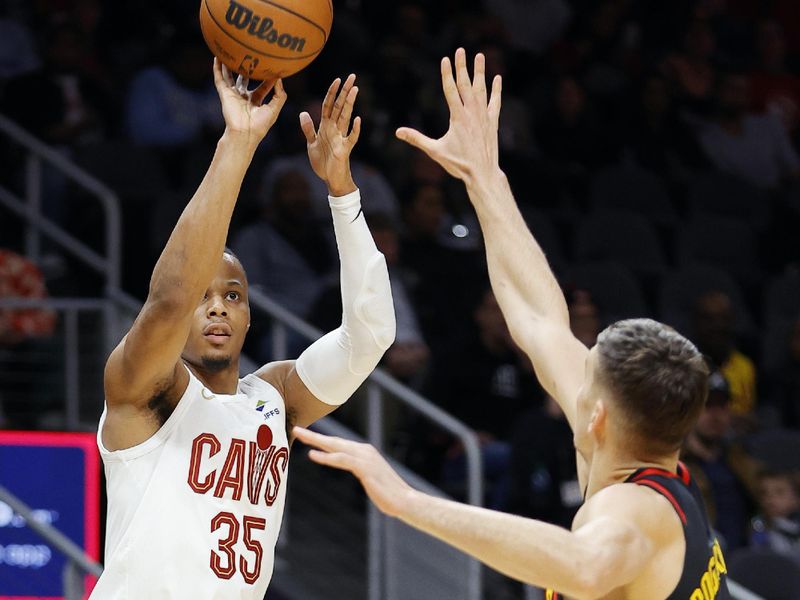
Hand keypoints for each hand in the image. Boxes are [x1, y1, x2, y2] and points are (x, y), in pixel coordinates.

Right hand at [213, 58, 285, 147]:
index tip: (273, 66)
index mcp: (256, 102)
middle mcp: (244, 98)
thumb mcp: (274, 108)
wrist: (244, 133)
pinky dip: (217, 68)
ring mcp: (233, 95)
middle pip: (245, 80)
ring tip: (231, 51)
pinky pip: (219, 79)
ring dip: (230, 66)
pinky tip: (217, 57)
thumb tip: (279, 79)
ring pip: (230, 77)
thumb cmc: (260, 125)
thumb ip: (279, 94)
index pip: (263, 86)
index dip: (268, 78)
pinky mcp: (224, 94)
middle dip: (248, 69)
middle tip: (252, 56)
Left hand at [294, 426, 412, 517]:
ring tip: (300, 435)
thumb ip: (360, 471)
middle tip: (296, 429)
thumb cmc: (388, 494)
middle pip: (334, 441)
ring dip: (316, 440)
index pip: (339, 443)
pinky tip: (313, 455)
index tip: (307, 436)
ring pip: (335, 445)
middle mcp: (364, 450)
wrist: (406, 500)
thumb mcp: (371, 478)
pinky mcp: (364, 467)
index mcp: (364, 452)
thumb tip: (351, 469)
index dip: (322, 439)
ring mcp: (365, 457)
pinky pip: (341, 460)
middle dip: (314, 435)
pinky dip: (326, 456)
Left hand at [300, 75, 360, 196]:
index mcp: (326, 126)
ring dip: (349, 104)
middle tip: (352, 76)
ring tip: (355, 90)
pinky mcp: (344, 150)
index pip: (329, 105)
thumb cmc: (323, 162)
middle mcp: (334, 129)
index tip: (338, 79)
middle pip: (339, 107)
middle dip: (345, 92)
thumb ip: (308, 129)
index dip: (332, 92)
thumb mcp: (312, 144)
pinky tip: (357, 119)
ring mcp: (340, 138)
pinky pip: (351, 138)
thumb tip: (303, 112)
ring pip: (345, 117)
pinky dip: (354, 130)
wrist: (330, 179)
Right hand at [396, 49, 501, 184]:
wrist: (482, 173)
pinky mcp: (492, 123)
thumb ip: (417, 139)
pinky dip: (496, 91)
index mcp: (457, 117)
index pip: (451, 90)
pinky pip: (495, 103)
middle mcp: (472, 113)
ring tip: (480, 56)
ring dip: (480, 72)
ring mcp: (484, 117)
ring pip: (481, 90)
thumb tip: (398, 132)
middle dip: (462, 66)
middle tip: (461, 50)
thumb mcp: (435, 151)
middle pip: (466, 85)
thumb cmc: (458, 164)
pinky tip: (497, 79)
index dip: (447, 74)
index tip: (446, 59)